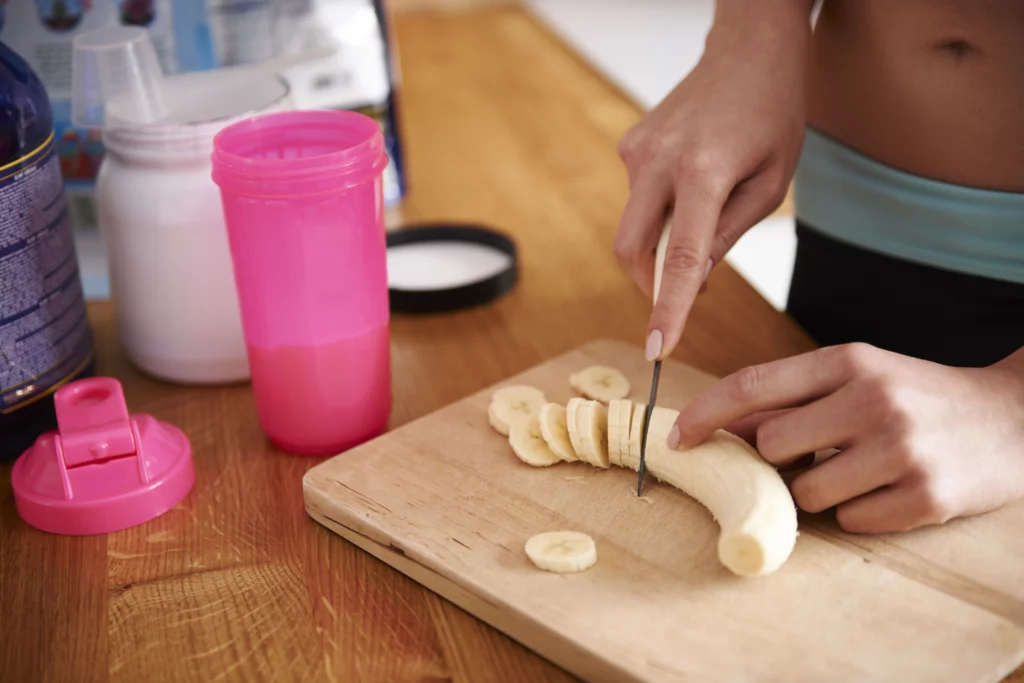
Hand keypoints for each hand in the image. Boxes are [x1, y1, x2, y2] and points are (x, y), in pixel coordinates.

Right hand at [614, 1, 812, 360]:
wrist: (747, 49)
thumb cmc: (772, 112)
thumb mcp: (771, 183)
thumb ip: (729, 234)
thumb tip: (695, 280)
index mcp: (704, 171)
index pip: (681, 259)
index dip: (668, 310)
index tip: (657, 349)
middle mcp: (659, 161)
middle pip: (632, 249)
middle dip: (650, 284)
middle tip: (680, 295)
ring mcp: (637, 151)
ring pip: (633, 226)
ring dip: (661, 243)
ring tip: (705, 214)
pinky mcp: (630, 146)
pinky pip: (638, 199)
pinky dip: (660, 212)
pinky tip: (691, 185)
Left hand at [667, 343, 1023, 532]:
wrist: (1012, 418)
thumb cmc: (917, 396)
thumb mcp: (857, 377)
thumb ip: (792, 396)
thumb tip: (724, 426)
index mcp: (849, 361)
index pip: (752, 385)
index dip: (705, 415)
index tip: (677, 440)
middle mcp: (873, 399)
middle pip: (772, 445)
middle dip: (780, 459)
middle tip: (814, 453)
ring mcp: (902, 450)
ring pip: (807, 492)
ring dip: (819, 490)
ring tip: (860, 470)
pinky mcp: (927, 498)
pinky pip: (851, 522)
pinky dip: (859, 513)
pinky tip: (889, 490)